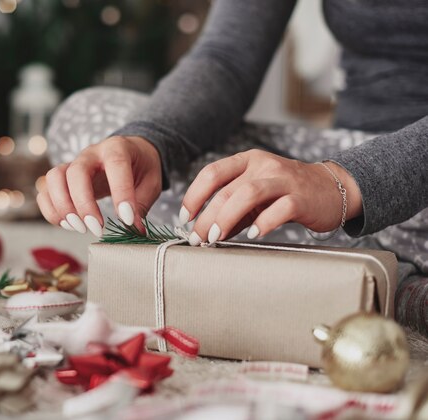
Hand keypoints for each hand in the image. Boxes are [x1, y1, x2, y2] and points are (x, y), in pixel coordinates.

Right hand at [37, 136, 161, 236]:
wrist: (130, 154)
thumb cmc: (140, 167)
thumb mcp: (151, 182)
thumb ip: (142, 203)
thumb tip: (133, 229)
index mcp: (117, 148)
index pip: (115, 164)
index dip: (120, 192)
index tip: (126, 219)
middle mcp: (91, 153)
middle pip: (76, 172)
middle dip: (84, 204)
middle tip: (97, 228)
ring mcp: (73, 164)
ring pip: (54, 178)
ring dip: (62, 206)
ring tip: (78, 227)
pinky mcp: (63, 178)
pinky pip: (46, 191)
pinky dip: (51, 210)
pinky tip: (68, 224)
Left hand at [179, 149, 362, 244]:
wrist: (334, 188)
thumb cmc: (288, 193)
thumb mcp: (255, 196)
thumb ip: (232, 210)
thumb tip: (204, 231)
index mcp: (247, 161)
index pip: (211, 173)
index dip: (193, 196)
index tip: (184, 218)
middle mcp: (263, 165)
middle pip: (226, 189)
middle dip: (206, 217)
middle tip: (197, 238)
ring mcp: (283, 179)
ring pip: (248, 195)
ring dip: (227, 218)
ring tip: (216, 238)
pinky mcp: (301, 197)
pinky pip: (279, 209)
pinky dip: (263, 223)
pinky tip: (252, 235)